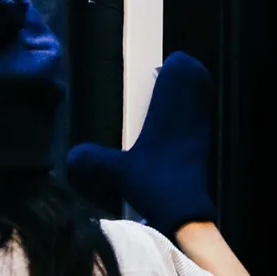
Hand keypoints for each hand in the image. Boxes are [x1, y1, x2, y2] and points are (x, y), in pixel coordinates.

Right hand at [67, 52, 214, 237]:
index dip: (174, 63)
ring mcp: (201, 130)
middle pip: (196, 79)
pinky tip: (165, 135)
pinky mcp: (204, 147)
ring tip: (160, 108)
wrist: (186, 212)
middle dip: (180, 77)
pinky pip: (198, 120)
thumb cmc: (155, 184)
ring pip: (199, 100)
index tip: (158, 69)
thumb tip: (72, 156)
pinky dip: (185, 119)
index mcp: (171, 108)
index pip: (184, 68)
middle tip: (158, 85)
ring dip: (183, 99)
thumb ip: (94, 160)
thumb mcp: (118, 172)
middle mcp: (191, 114)